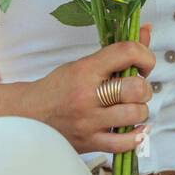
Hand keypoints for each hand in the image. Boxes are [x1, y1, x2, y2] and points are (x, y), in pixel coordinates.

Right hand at [23, 23, 155, 154]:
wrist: (29, 114)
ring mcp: (88, 121)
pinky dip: (136, 136)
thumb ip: (117, 52)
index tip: (144, 63)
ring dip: (141, 110)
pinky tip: (135, 128)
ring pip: (134, 115)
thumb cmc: (59, 87)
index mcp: (85, 70)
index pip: (126, 52)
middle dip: (145, 87)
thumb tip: (145, 30)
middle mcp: (87, 96)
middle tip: (138, 89)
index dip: (145, 55)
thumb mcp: (84, 64)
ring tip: (132, 107)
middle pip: (135, 88)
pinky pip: (123, 144)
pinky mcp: (89, 142)